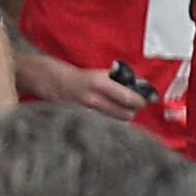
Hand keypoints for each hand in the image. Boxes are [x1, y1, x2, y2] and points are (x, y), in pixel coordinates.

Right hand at [13, 49, 150, 120]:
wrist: (50, 81)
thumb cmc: (77, 75)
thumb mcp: (99, 73)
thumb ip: (117, 81)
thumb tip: (139, 88)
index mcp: (99, 83)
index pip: (129, 98)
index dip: (141, 100)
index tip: (145, 99)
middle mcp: (93, 99)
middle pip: (126, 114)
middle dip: (133, 110)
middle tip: (134, 104)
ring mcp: (87, 111)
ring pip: (117, 120)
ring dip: (123, 115)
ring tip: (122, 108)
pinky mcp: (84, 119)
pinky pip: (105, 123)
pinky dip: (111, 119)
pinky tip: (109, 113)